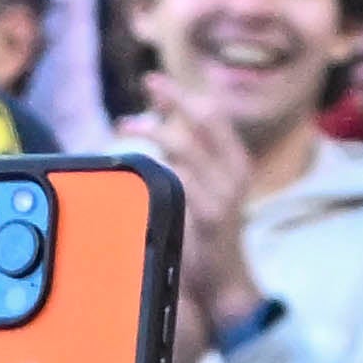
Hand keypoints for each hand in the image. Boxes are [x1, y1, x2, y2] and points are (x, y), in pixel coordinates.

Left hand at [123, 97, 264, 331]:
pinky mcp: (209, 215)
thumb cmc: (209, 234)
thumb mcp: (204, 188)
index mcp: (236, 161)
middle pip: (205, 118)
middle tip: (148, 81)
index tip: (161, 82)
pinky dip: (156, 163)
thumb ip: (188, 157)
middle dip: (175, 96)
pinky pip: (180, 177)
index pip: (216, 114)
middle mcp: (234, 171)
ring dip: (153, 129)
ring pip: (186, 144)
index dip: (188, 93)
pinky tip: (135, 160)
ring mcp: (224, 192)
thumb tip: (158, 123)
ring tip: (125, 125)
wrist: (225, 282)